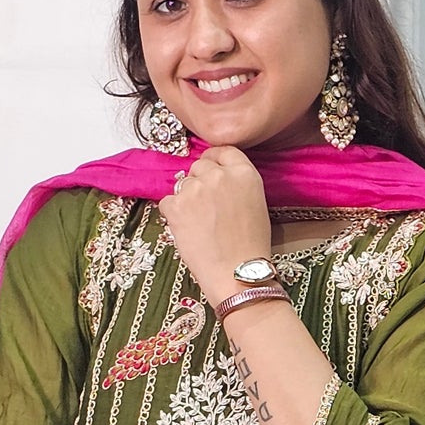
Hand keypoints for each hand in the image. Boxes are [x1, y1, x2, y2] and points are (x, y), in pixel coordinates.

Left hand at [158, 145, 272, 304]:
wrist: (238, 274)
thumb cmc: (251, 247)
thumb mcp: (256, 205)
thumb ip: (238, 184)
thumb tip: (215, 178)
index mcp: (244, 173)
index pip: (222, 151)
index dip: (214, 161)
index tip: (211, 170)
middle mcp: (219, 175)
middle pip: (199, 166)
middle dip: (200, 182)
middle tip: (206, 207)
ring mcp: (195, 189)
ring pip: (183, 184)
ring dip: (187, 200)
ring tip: (200, 224)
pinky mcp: (176, 205)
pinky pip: (167, 202)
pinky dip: (174, 215)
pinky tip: (188, 231)